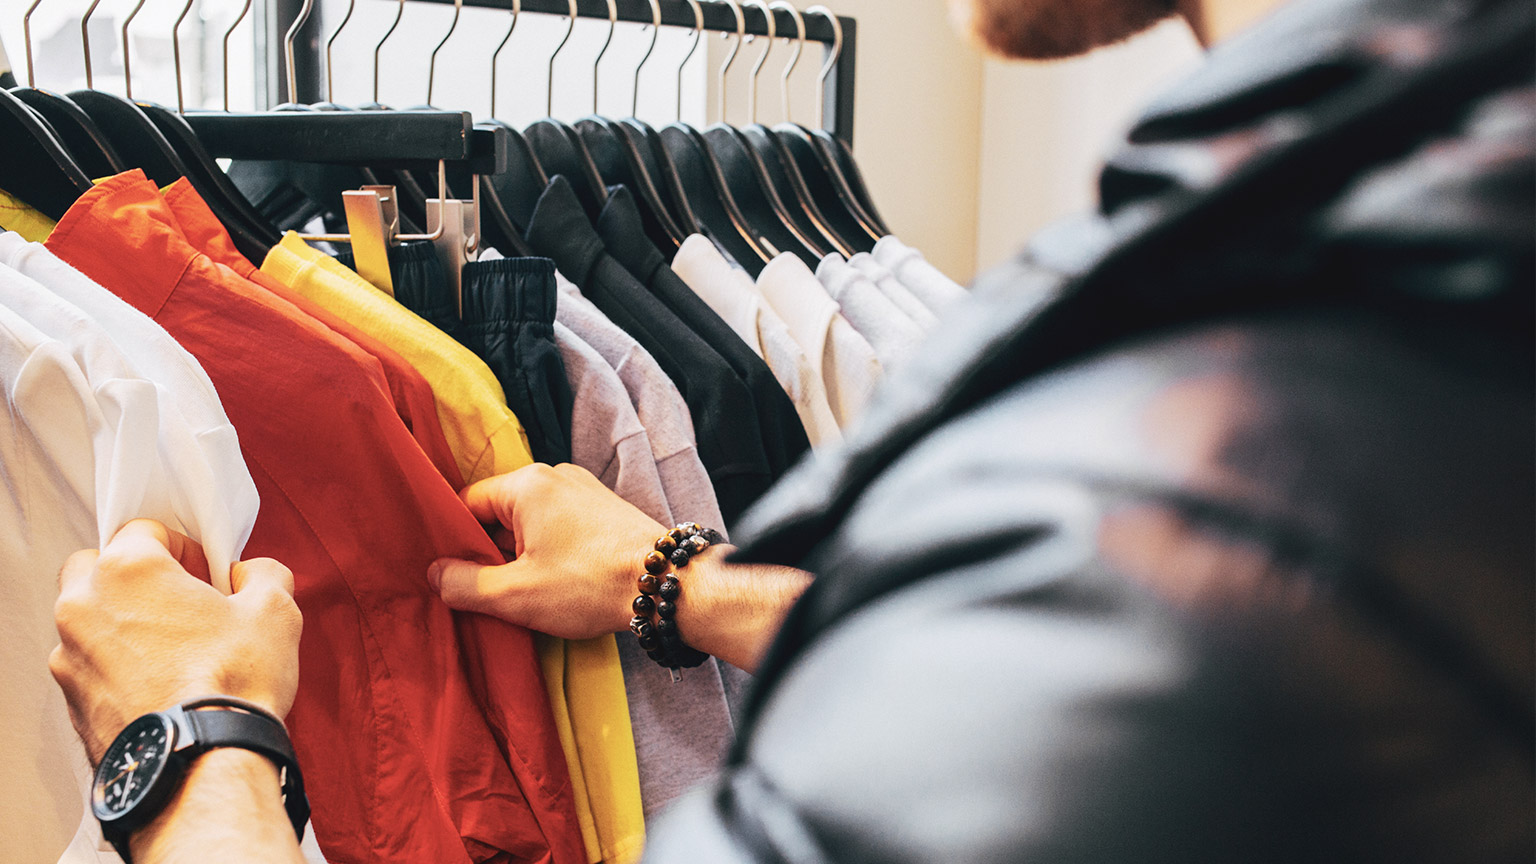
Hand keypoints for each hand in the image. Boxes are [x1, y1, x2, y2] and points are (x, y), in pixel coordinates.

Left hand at [50, 520, 302, 764]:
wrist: (200, 764)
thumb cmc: (232, 682)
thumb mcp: (274, 610)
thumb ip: (263, 575)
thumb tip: (250, 575)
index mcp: (127, 570)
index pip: (145, 529)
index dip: (183, 547)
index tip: (207, 574)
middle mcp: (84, 607)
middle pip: (97, 566)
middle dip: (135, 577)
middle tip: (180, 602)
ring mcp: (70, 656)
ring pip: (89, 618)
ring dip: (123, 622)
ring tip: (174, 651)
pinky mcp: (71, 701)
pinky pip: (91, 665)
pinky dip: (117, 665)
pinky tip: (160, 685)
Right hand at [429, 463, 667, 639]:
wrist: (666, 584)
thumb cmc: (588, 584)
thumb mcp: (515, 594)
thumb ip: (464, 583)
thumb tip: (435, 573)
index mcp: (527, 484)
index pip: (467, 504)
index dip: (454, 541)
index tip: (454, 574)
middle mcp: (556, 475)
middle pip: (500, 513)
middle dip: (491, 552)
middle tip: (489, 591)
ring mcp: (585, 491)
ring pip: (532, 523)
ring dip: (523, 556)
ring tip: (527, 593)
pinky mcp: (606, 510)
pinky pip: (561, 527)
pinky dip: (551, 552)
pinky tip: (557, 584)